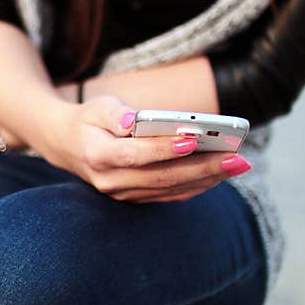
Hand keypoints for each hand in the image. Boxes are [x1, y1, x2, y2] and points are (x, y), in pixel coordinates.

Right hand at [37, 95, 252, 202]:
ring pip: (169, 189)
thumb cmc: (89, 120)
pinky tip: (220, 173)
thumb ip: (115, 112)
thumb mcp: (97, 107)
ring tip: (238, 163)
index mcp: (97, 155)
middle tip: (237, 157)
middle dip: (202, 167)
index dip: (165, 149)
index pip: (136, 154)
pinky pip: (169, 195)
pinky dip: (196, 185)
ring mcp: (121, 194)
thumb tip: (136, 120)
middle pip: (161, 177)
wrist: (66, 145)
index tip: (195, 139)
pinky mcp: (134, 198)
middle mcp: (109, 181)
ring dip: (206, 179)